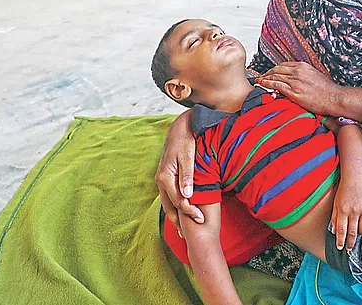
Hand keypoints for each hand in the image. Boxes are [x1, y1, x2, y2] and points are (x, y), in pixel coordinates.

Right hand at [155, 111, 203, 232]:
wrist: (178, 128)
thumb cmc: (185, 140)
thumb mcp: (187, 157)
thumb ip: (187, 176)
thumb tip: (187, 196)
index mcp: (165, 177)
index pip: (178, 200)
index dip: (189, 211)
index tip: (201, 219)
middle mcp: (160, 180)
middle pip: (169, 206)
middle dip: (179, 220)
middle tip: (189, 234)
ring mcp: (161, 179)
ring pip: (167, 203)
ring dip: (175, 217)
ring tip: (183, 231)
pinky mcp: (166, 178)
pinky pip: (169, 196)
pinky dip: (174, 207)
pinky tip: (181, 214)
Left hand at [258, 62, 341, 115]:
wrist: (334, 97)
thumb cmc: (327, 90)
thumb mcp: (315, 76)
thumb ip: (304, 75)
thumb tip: (296, 79)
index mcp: (303, 66)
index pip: (283, 65)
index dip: (274, 69)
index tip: (270, 72)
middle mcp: (298, 72)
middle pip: (277, 70)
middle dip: (267, 73)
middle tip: (261, 77)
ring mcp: (295, 82)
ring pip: (275, 77)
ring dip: (264, 79)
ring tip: (258, 81)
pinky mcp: (294, 92)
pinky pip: (276, 86)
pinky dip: (267, 84)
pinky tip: (262, 85)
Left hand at [331, 179, 361, 250]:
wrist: (354, 178)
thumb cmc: (343, 192)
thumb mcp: (335, 204)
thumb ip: (334, 218)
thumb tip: (334, 232)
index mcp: (343, 210)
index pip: (341, 230)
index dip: (340, 241)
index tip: (340, 248)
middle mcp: (354, 211)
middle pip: (353, 232)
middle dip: (350, 243)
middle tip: (349, 249)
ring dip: (360, 234)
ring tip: (357, 235)